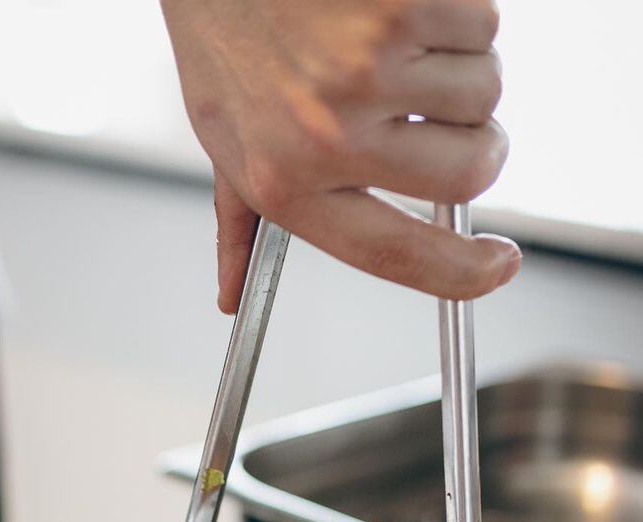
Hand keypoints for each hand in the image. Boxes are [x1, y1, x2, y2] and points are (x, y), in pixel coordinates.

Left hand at [161, 0, 519, 308]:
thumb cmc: (224, 44)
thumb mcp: (223, 146)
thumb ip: (239, 224)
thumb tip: (231, 293)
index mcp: (288, 187)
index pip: (401, 256)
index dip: (464, 273)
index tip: (498, 265)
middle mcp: (330, 137)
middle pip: (471, 170)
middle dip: (480, 144)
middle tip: (442, 119)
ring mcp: (368, 68)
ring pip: (485, 88)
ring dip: (462, 67)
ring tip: (397, 47)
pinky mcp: (402, 5)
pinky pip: (481, 22)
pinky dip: (457, 12)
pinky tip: (399, 8)